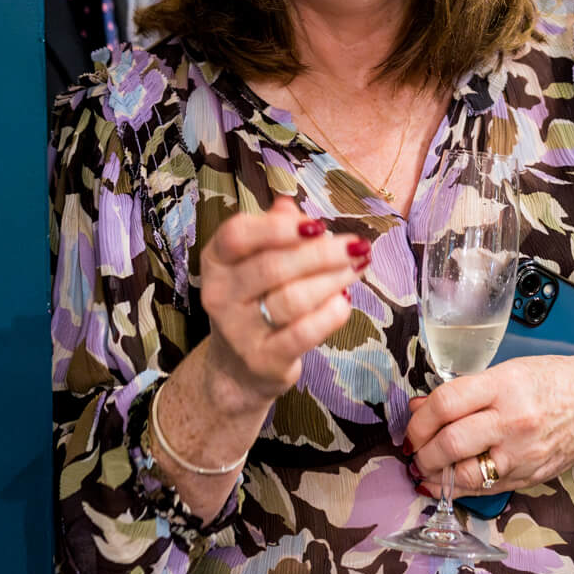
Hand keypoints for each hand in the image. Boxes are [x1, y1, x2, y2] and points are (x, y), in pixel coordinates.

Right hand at [200, 197, 365, 405]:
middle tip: (356, 245)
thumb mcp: (254, 261)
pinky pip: (304, 333)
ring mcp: (238, 331)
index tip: (318, 225)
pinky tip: (345, 300)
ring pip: (293, 299)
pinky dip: (331, 314)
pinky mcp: (263, 360)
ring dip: (332, 280)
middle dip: (322, 252)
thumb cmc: (254, 300)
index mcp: (216, 261)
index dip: (279, 227)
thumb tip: (289, 205)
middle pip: (273, 267)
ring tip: (358, 267)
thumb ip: (272, 230)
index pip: (238, 234)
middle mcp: (219, 295)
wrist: (237, 368)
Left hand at [403, 354, 573, 496]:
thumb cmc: (553, 381)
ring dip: (434, 475)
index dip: (418, 420)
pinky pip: (485, 490)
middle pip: (451, 443)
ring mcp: (523, 454)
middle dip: (421, 452)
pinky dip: (456, 491)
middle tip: (412, 450)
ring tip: (423, 468)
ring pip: (464, 475)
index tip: (410, 426)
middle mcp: (513, 421)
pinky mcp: (530, 477)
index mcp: (504, 386)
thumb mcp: (507, 371)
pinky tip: (441, 485)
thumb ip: (464, 391)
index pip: (446, 404)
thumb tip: (420, 408)